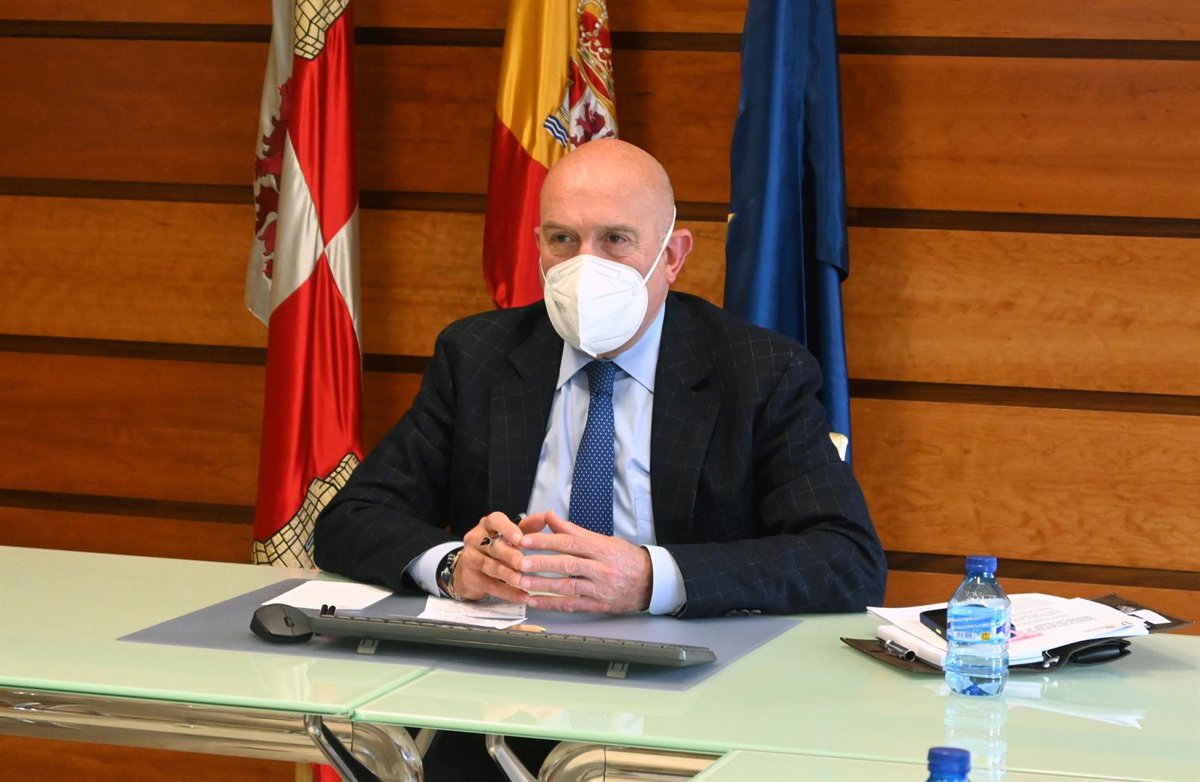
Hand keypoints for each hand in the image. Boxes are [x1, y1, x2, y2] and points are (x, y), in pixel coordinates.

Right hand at [450, 512, 529, 603]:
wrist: (468, 570)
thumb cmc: (496, 549)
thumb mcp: (510, 534)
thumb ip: (529, 526)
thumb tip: (548, 516)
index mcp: (487, 525)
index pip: (495, 521)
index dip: (508, 529)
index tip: (520, 539)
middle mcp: (476, 539)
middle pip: (493, 546)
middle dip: (509, 555)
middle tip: (523, 563)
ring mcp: (470, 559)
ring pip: (490, 566)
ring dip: (508, 575)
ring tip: (523, 582)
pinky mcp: (471, 578)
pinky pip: (491, 586)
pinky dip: (508, 592)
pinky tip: (522, 596)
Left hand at [515, 511, 651, 613]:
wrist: (652, 582)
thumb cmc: (627, 559)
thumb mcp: (604, 540)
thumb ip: (575, 531)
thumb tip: (551, 517)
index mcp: (602, 549)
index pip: (570, 543)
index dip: (547, 541)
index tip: (527, 541)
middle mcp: (601, 568)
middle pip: (567, 564)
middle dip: (541, 563)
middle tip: (519, 562)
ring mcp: (600, 589)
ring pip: (568, 586)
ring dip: (542, 585)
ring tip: (522, 582)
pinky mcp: (599, 605)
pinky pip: (573, 605)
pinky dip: (552, 604)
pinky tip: (536, 601)